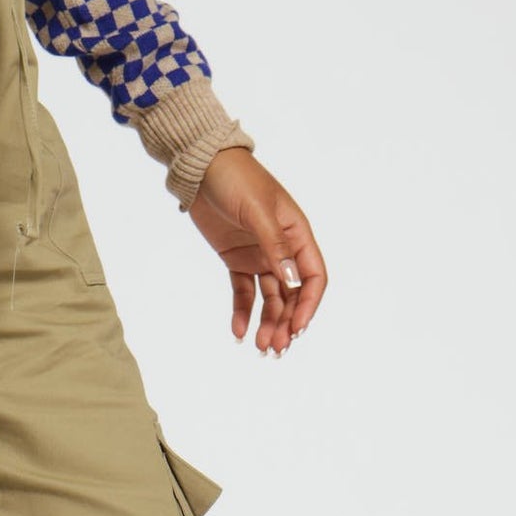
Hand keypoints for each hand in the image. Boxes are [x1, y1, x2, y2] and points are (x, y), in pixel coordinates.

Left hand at [185, 147, 326, 354]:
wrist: (202, 167)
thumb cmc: (236, 179)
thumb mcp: (257, 210)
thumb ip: (274, 245)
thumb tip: (293, 280)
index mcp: (297, 233)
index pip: (313, 276)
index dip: (308, 305)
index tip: (297, 328)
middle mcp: (282, 248)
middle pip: (292, 294)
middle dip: (286, 322)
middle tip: (276, 348)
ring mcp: (259, 255)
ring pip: (270, 298)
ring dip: (268, 323)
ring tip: (261, 347)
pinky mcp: (236, 259)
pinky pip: (244, 292)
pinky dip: (242, 312)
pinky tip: (238, 331)